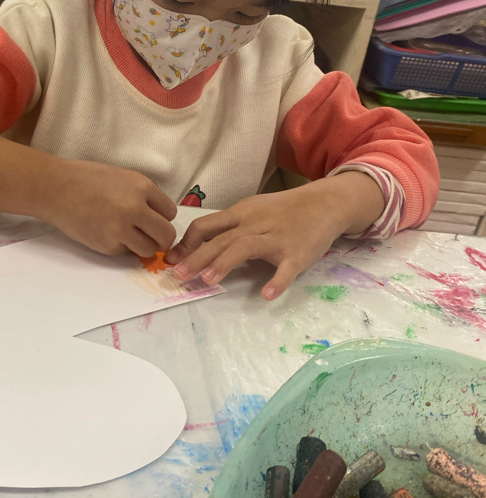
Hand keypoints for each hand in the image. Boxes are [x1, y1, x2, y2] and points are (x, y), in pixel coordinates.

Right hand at [44, 159, 177, 257]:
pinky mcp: (107, 245)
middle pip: (167, 235)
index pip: (170, 212)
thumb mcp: (122, 177)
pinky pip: (125, 252)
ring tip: (127, 235)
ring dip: (142, 245)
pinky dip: (120, 246)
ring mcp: (121, 229)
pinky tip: (106, 232)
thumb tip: (158, 217)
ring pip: (148, 249)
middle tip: (150, 236)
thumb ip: (143, 195)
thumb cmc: (86, 178)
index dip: (162, 217)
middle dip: (161, 238)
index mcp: (141, 186)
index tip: (153, 218)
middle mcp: (135, 208)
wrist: (55, 188)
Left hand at [167, 173, 384, 298]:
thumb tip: (195, 247)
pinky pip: (287, 267)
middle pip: (221, 239)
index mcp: (240, 214)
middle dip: (197, 257)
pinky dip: (278, 280)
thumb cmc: (283, 211)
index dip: (187, 243)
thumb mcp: (252, 211)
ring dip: (225, 263)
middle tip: (178, 275)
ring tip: (208, 281)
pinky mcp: (298, 252)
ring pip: (246, 247)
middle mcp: (254, 224)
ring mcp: (276, 238)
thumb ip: (227, 228)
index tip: (172, 260)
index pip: (206, 226)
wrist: (325, 202)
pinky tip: (268, 294)